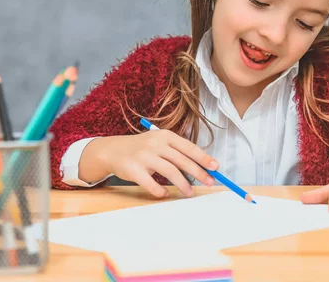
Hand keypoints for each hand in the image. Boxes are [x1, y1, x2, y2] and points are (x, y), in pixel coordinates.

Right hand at [88, 129, 218, 197]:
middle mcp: (156, 144)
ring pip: (170, 171)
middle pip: (182, 160)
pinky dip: (160, 190)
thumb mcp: (160, 142)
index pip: (189, 147)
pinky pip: (151, 183)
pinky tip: (164, 193)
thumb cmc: (142, 148)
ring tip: (189, 193)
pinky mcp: (133, 169)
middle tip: (209, 182)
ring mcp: (144, 156)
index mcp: (165, 136)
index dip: (203, 158)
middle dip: (198, 172)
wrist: (113, 150)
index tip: (215, 167)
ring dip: (182, 184)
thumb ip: (177, 152)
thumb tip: (201, 166)